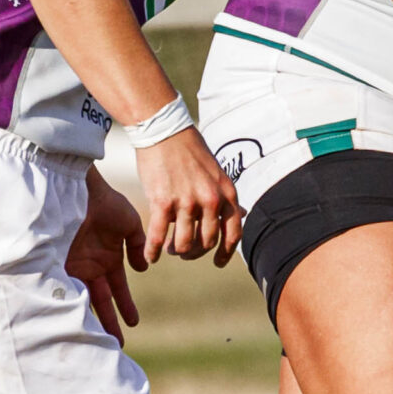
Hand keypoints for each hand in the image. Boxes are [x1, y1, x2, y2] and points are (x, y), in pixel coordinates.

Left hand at [68, 169, 147, 340]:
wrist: (78, 188)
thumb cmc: (104, 202)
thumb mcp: (129, 223)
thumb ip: (139, 245)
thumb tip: (143, 269)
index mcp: (108, 258)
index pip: (117, 289)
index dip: (125, 306)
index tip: (133, 323)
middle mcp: (90, 266)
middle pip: (100, 301)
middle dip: (108, 322)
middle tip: (114, 345)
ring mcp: (72, 266)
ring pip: (81, 300)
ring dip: (89, 319)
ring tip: (95, 341)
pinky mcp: (56, 264)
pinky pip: (63, 290)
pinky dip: (68, 306)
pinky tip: (74, 323)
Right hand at [135, 128, 243, 266]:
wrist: (164, 131)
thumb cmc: (189, 151)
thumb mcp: (216, 173)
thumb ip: (225, 196)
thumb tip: (241, 215)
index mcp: (227, 192)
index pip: (233, 233)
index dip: (226, 252)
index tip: (218, 262)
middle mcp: (210, 200)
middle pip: (207, 242)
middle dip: (196, 252)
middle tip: (186, 252)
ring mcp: (187, 202)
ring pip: (185, 244)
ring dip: (177, 251)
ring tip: (170, 249)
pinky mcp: (163, 202)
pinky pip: (159, 237)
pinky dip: (154, 251)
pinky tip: (151, 257)